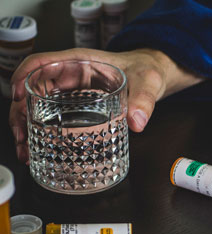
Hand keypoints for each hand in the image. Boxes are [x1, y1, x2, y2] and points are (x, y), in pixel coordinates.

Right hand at [9, 48, 203, 161]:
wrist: (151, 75)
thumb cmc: (145, 71)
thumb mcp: (147, 82)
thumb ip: (144, 99)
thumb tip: (137, 122)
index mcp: (82, 63)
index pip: (44, 63)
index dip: (24, 76)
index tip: (17, 97)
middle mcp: (72, 76)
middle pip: (34, 88)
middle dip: (21, 112)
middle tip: (22, 137)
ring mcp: (73, 91)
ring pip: (40, 104)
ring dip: (28, 125)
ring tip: (26, 150)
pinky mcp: (78, 105)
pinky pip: (54, 114)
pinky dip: (44, 130)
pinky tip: (43, 147)